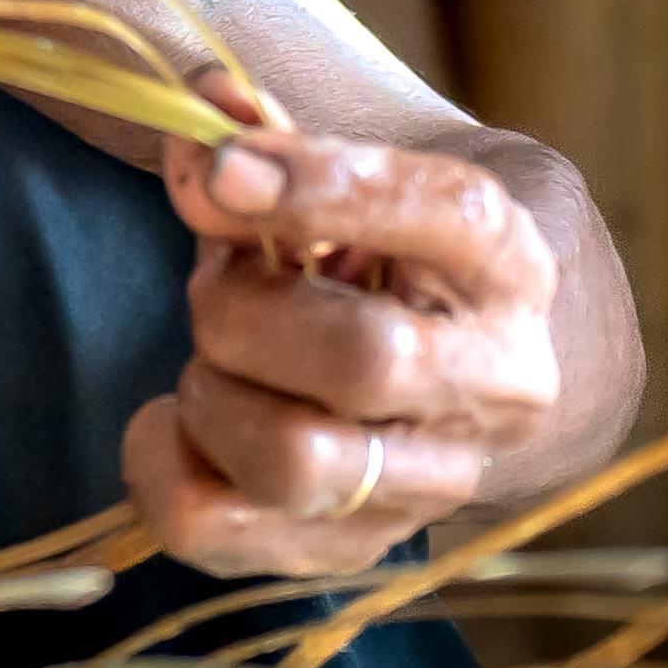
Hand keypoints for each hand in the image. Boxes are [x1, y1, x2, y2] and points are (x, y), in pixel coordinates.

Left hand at [120, 107, 576, 573]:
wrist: (450, 376)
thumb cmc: (382, 263)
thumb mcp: (348, 186)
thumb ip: (267, 143)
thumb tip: (200, 117)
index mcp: (508, 266)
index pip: (450, 216)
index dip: (326, 185)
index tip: (226, 167)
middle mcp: (498, 386)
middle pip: (366, 360)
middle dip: (244, 312)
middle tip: (216, 285)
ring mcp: (431, 484)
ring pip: (294, 462)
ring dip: (211, 394)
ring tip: (214, 362)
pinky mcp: (350, 551)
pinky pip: (211, 526)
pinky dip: (158, 462)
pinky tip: (181, 422)